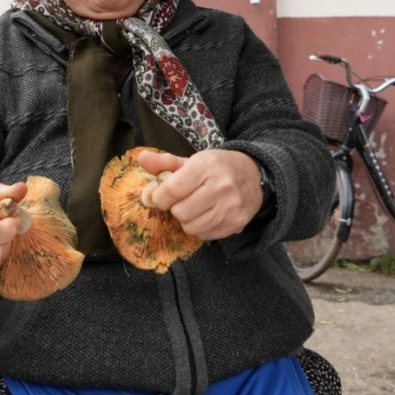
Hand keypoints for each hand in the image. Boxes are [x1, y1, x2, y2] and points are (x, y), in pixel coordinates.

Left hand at [138, 149, 263, 240]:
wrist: (253, 176)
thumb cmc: (217, 168)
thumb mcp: (192, 160)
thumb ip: (165, 162)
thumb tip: (141, 158)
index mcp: (206, 166)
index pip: (171, 190)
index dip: (158, 198)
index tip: (157, 197)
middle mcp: (221, 187)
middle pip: (180, 212)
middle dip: (174, 208)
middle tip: (181, 201)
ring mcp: (230, 207)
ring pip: (191, 227)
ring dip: (186, 220)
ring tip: (193, 208)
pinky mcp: (236, 223)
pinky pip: (205, 235)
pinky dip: (200, 228)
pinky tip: (206, 215)